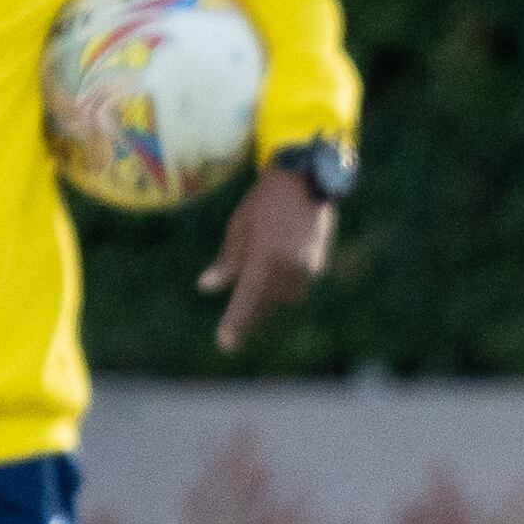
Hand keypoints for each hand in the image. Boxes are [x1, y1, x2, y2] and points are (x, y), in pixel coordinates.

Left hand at [198, 163, 336, 351]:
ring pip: (283, 299)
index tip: (226, 344)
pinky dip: (281, 290)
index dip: (236, 323)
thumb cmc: (264, 201)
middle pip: (266, 304)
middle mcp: (288, 266)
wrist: (305, 179)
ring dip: (267, 304)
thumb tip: (206, 287)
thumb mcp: (238, 228)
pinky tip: (271, 286)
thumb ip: (227, 262)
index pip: (247, 299)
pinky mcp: (317, 264)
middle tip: (234, 331)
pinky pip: (295, 287)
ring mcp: (307, 266)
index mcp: (265, 257)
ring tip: (252, 306)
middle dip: (251, 317)